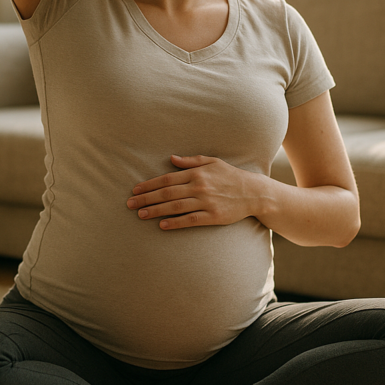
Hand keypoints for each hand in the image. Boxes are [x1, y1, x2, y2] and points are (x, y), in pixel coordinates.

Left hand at [126, 155, 263, 229]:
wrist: (254, 192)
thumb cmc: (231, 175)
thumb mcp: (212, 162)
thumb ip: (191, 161)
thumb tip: (171, 159)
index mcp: (197, 173)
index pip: (167, 179)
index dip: (149, 185)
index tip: (135, 190)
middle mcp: (199, 186)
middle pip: (167, 193)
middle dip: (146, 198)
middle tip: (130, 204)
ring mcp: (206, 202)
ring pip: (175, 207)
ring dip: (155, 211)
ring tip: (140, 214)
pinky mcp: (213, 216)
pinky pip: (190, 220)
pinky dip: (175, 223)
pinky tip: (162, 225)